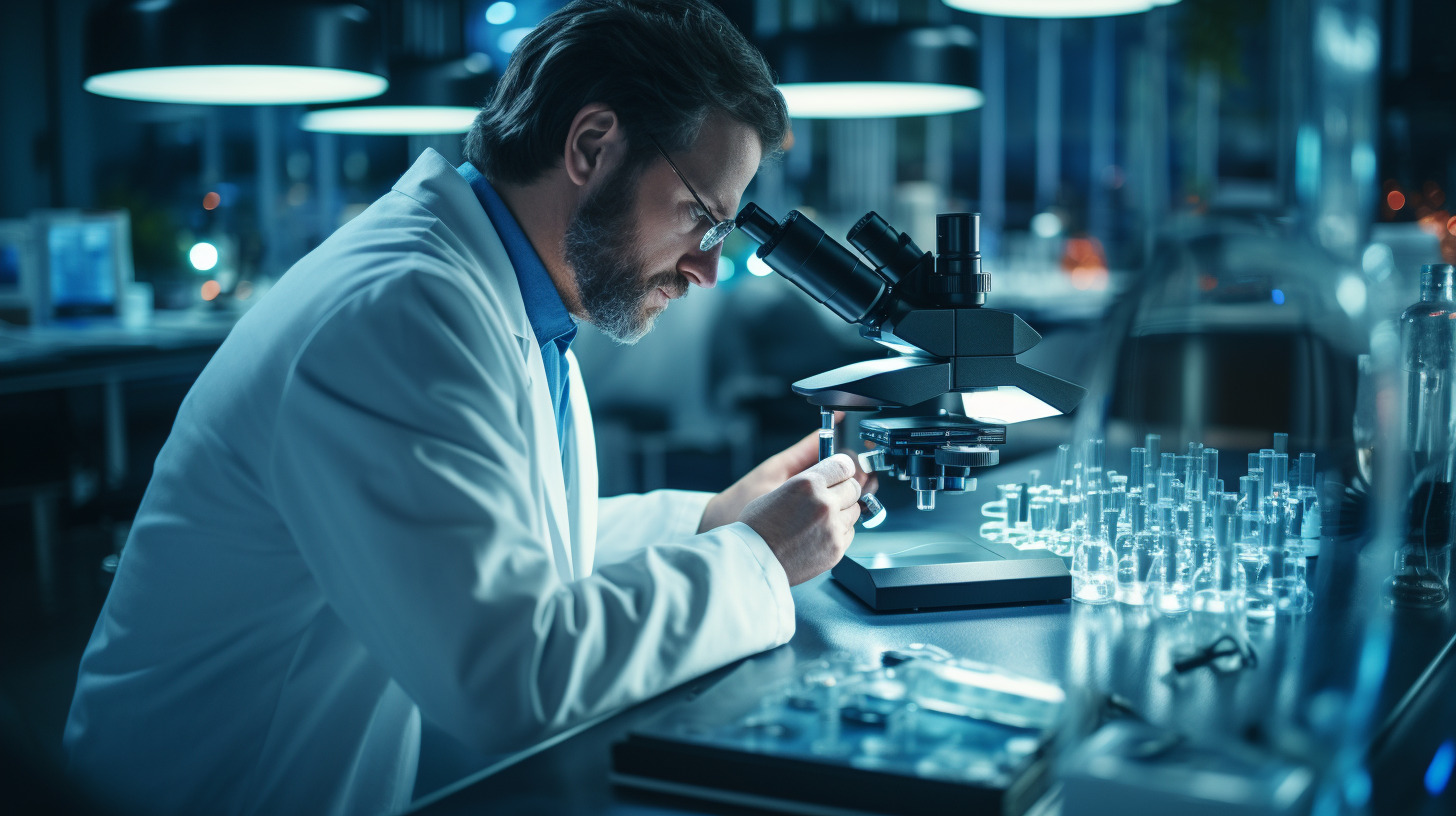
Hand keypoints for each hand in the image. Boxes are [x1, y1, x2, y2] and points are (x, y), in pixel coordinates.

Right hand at [697, 414, 878, 532]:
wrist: (748, 558)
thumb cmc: (754, 519)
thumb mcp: (772, 474)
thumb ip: (805, 451)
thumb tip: (829, 428)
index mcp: (807, 484)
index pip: (845, 464)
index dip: (838, 468)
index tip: (833, 472)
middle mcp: (824, 505)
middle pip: (854, 487)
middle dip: (840, 489)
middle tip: (819, 497)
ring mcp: (832, 530)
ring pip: (855, 510)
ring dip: (841, 510)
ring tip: (814, 516)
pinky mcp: (836, 550)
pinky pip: (850, 532)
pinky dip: (838, 530)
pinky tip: (816, 531)